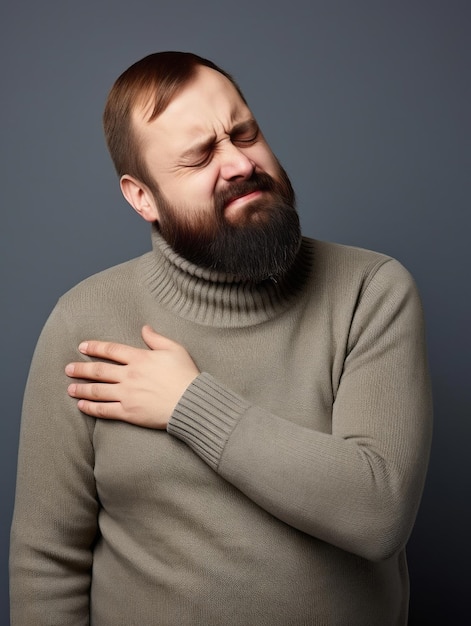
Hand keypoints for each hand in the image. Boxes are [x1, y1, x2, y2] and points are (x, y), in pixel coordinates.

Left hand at [65, 325, 198, 427]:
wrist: (191, 402)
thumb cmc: (186, 375)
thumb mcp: (175, 349)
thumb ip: (157, 338)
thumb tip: (144, 328)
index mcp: (140, 358)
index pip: (111, 350)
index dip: (95, 347)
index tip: (82, 347)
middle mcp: (129, 375)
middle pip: (99, 370)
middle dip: (81, 369)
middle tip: (68, 369)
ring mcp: (127, 394)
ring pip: (98, 390)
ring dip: (82, 388)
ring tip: (70, 387)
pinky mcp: (128, 412)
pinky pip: (104, 409)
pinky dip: (91, 407)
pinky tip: (82, 405)